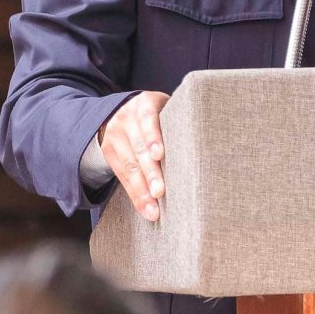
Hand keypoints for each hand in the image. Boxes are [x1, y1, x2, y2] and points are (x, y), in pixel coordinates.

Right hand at [101, 91, 171, 222]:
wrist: (121, 109)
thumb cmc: (158, 114)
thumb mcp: (166, 108)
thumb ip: (179, 121)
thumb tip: (206, 144)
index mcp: (145, 104)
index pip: (148, 119)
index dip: (153, 137)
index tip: (159, 154)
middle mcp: (127, 118)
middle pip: (138, 148)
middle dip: (150, 172)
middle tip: (160, 192)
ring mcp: (115, 135)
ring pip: (129, 166)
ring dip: (141, 191)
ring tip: (153, 210)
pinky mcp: (108, 151)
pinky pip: (121, 176)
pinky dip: (134, 194)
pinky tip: (145, 208)